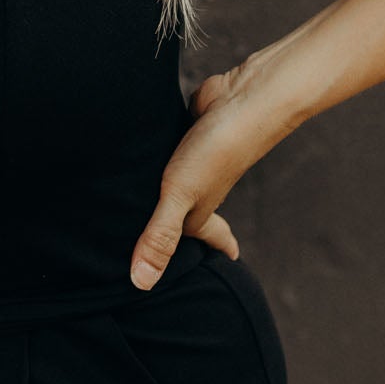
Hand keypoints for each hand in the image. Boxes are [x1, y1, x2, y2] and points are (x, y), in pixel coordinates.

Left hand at [129, 64, 269, 288]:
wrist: (242, 98)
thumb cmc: (216, 151)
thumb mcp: (181, 197)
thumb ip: (160, 236)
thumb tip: (142, 284)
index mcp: (199, 209)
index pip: (207, 237)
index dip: (213, 248)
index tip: (227, 259)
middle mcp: (199, 185)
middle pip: (189, 210)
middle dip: (181, 224)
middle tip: (170, 236)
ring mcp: (195, 158)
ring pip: (178, 179)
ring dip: (167, 187)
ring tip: (151, 197)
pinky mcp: (188, 130)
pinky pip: (172, 148)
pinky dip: (162, 154)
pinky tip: (147, 151)